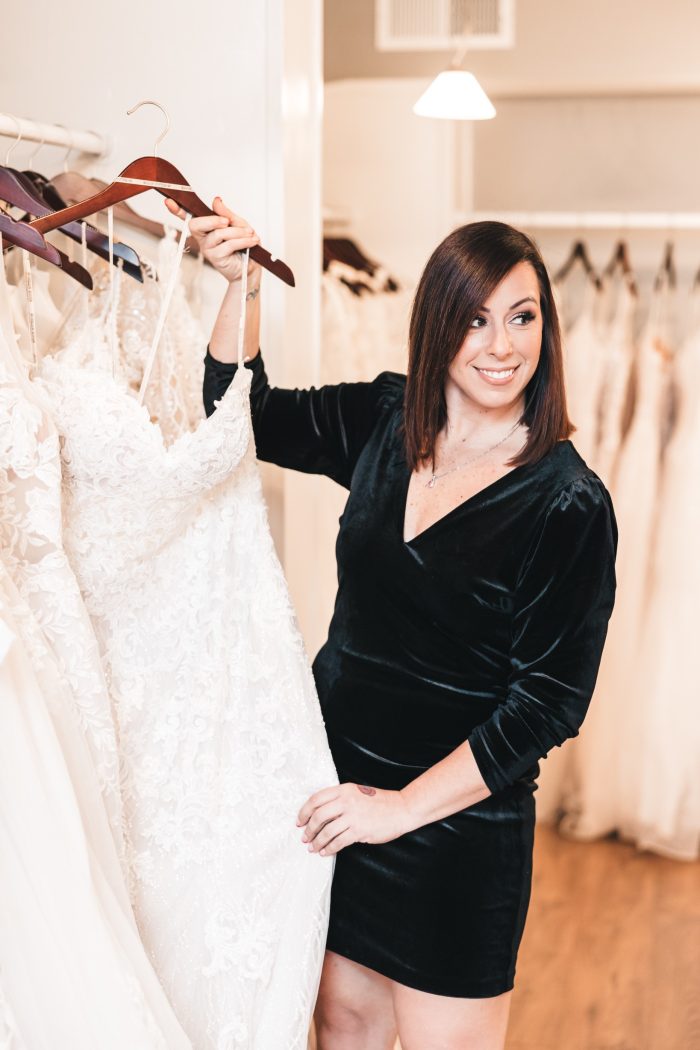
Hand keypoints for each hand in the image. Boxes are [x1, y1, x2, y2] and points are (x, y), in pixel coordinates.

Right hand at [164, 196, 260, 283]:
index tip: (168, 201)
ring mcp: (207, 248)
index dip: (177, 210)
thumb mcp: (238, 224)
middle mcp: (203, 237)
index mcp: (206, 226)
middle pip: (196, 224)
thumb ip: (227, 213)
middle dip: (213, 220)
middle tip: (227, 221)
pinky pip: (228, 245)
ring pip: (218, 234)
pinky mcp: (215, 258)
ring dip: (237, 232)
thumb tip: (215, 200)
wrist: (251, 267)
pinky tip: (251, 241)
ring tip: (250, 234)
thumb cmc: (244, 244)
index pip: (188, 217)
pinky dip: (242, 241)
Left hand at [297, 782, 414, 856]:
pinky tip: (325, 852)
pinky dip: (329, 848)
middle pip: (318, 816)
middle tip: (305, 837)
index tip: (299, 821)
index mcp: (343, 790)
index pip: (316, 799)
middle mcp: (346, 801)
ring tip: (313, 848)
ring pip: (326, 831)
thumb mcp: (357, 793)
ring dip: (317, 842)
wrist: (401, 809)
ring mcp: (352, 816)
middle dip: (308, 829)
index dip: (304, 812)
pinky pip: (338, 842)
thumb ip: (340, 799)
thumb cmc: (379, 802)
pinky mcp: (359, 830)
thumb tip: (320, 814)